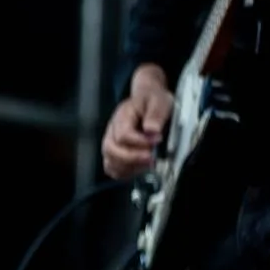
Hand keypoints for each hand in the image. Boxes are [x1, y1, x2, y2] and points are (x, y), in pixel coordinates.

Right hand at [101, 65, 173, 179]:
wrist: (148, 97)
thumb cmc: (152, 100)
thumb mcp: (159, 101)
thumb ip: (155, 114)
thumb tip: (152, 130)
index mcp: (122, 115)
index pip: (124, 134)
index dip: (141, 141)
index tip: (158, 140)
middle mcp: (113, 129)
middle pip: (111, 149)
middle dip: (132, 158)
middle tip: (152, 158)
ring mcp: (112, 141)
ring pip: (110, 160)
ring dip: (129, 167)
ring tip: (147, 165)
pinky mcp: (116, 151)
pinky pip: (111, 167)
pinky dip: (123, 172)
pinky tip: (138, 169)